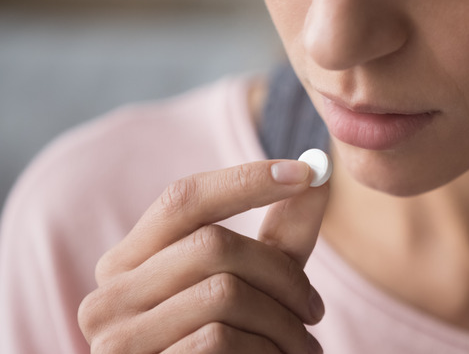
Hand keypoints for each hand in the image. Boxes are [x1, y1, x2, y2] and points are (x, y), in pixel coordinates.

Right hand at [78, 160, 327, 352]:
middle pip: (212, 244)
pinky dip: (264, 350)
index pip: (183, 198)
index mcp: (131, 261)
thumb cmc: (234, 345)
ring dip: (283, 321)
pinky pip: (218, 339)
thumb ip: (283, 232)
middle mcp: (110, 295)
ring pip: (222, 293)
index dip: (246, 180)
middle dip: (282, 274)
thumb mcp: (259, 283)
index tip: (308, 173)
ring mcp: (117, 338)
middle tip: (316, 309)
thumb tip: (320, 171)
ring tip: (303, 345)